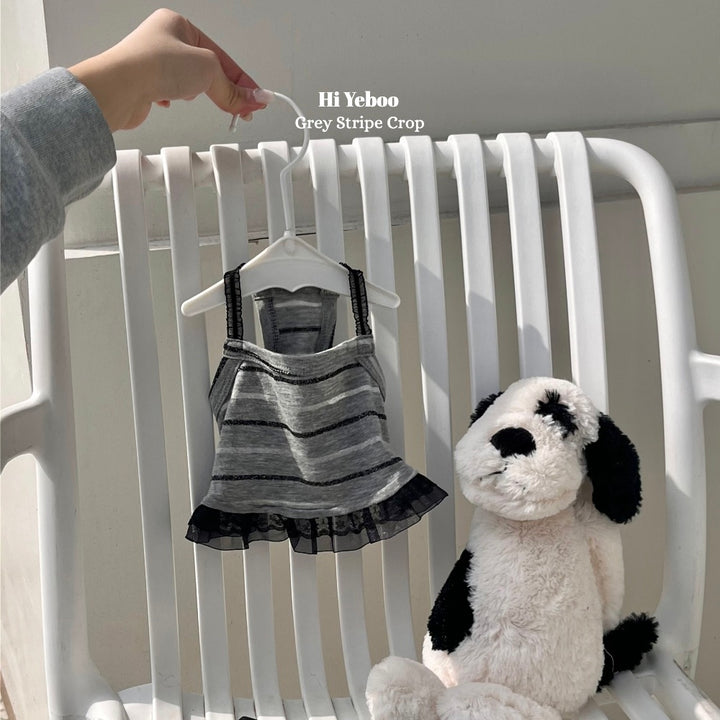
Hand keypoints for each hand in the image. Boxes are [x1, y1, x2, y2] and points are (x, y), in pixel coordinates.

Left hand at [69, 8, 264, 131]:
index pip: (221, 56)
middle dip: (225, 90)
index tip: (257, 99)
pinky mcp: (146, 84)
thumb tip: (252, 98)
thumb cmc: (153, 65)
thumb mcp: (207, 70)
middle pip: (208, 70)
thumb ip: (232, 88)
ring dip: (199, 93)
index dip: (242, 80)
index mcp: (180, 24)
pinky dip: (178, 99)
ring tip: (200, 99)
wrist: (118, 87)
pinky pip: (173, 93)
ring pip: (191, 82)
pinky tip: (173, 101)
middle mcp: (165, 40)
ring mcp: (154, 63)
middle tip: (243, 109)